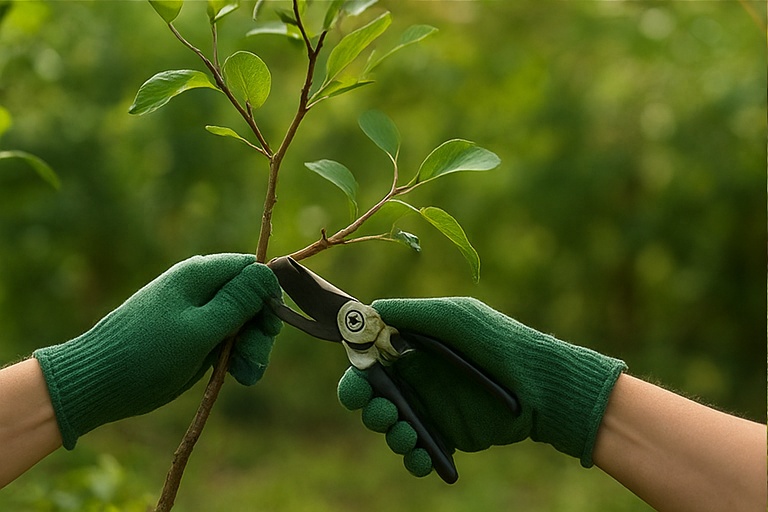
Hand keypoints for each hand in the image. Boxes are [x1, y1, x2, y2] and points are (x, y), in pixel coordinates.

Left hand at [34, 253, 281, 448]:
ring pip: (242, 322)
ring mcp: (196, 313)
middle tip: (255, 358)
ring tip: (246, 374)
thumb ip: (237, 302)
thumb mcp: (200, 329)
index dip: (267, 296)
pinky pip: (226, 339)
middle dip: (260, 329)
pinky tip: (237, 376)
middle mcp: (200, 288)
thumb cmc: (148, 354)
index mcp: (199, 275)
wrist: (98, 382)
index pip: (251, 269)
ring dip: (251, 347)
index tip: (269, 328)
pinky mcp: (193, 336)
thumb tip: (268, 272)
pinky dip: (236, 356)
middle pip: (251, 298)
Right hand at [337, 297, 624, 476]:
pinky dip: (414, 458)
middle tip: (382, 410)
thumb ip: (414, 315)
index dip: (357, 372)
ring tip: (407, 434)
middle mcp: (417, 377)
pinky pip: (420, 450)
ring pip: (392, 426)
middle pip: (374, 397)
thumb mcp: (458, 318)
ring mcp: (432, 407)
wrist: (543, 385)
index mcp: (413, 347)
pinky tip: (422, 456)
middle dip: (369, 407)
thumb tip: (370, 310)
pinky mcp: (448, 435)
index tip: (359, 380)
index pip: (370, 360)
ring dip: (391, 433)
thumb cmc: (500, 342)